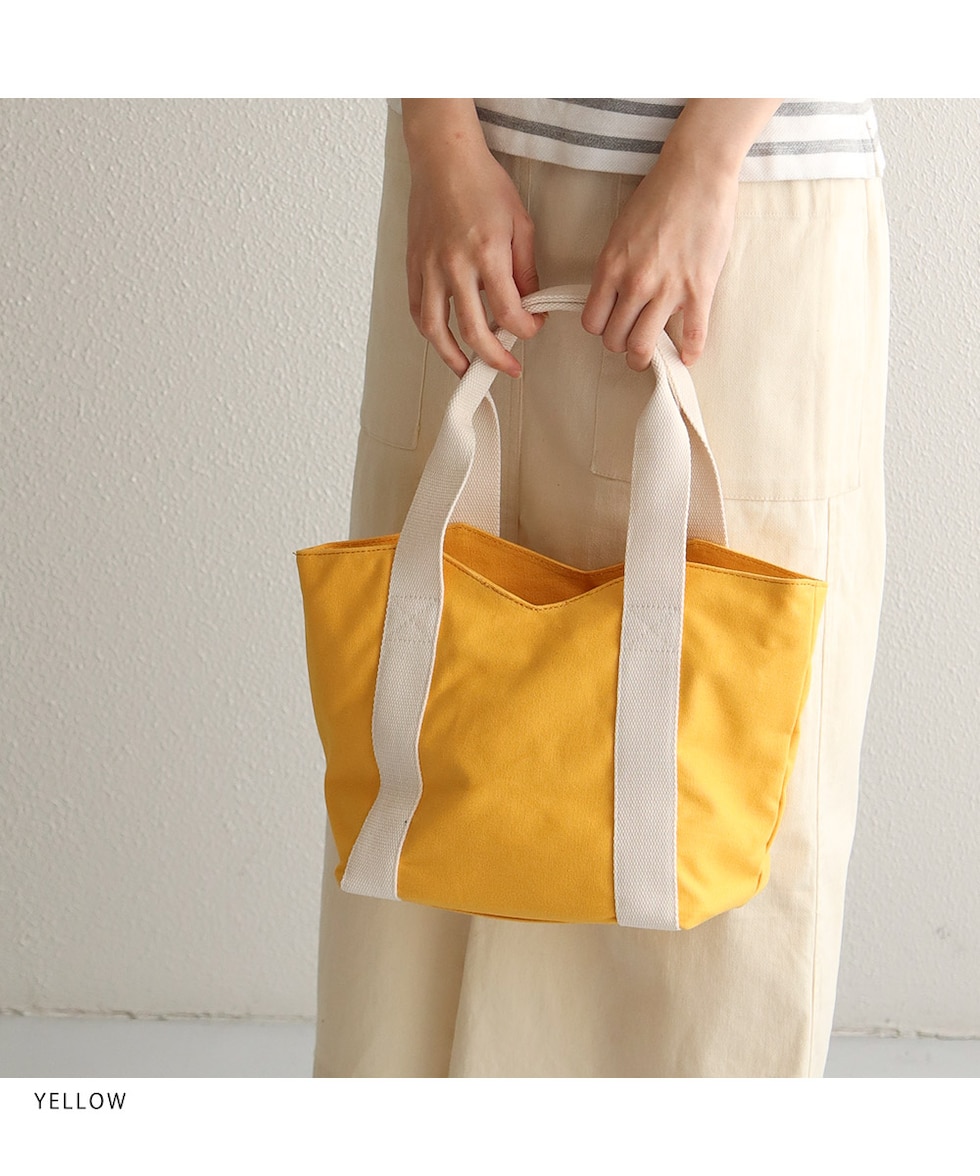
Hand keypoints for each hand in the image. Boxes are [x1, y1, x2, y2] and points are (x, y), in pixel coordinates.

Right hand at [403, 106, 544, 378]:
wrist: (443, 159)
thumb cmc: (483, 184)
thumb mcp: (520, 224)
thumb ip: (525, 269)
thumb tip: (527, 303)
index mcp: (487, 254)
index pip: (509, 313)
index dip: (526, 329)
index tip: (533, 327)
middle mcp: (455, 266)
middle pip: (473, 331)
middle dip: (495, 357)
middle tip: (510, 367)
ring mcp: (429, 268)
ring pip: (436, 330)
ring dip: (453, 358)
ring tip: (468, 370)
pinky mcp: (413, 266)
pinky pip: (417, 310)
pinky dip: (430, 333)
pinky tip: (443, 341)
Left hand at [581, 147, 740, 370]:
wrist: (696, 173)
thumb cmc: (657, 197)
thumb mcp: (619, 233)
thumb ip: (614, 268)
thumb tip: (613, 298)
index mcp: (611, 268)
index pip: (592, 322)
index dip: (600, 329)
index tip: (610, 325)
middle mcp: (635, 283)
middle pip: (615, 340)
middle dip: (620, 345)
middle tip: (631, 340)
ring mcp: (667, 289)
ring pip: (643, 346)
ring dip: (644, 357)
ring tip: (650, 355)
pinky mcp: (699, 290)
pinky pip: (692, 336)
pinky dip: (689, 353)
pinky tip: (687, 357)